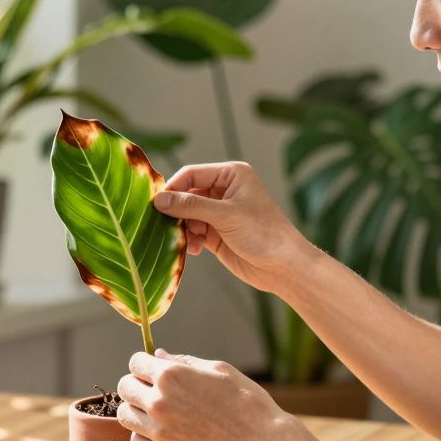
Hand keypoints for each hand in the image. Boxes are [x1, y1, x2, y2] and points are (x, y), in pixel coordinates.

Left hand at [116, 348, 300, 440]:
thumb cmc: (246, 401)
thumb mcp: (218, 370)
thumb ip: (183, 361)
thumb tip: (158, 355)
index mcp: (171, 375)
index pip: (135, 362)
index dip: (144, 364)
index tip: (154, 371)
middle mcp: (158, 401)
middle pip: (124, 387)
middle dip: (137, 384)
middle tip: (154, 391)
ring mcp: (159, 430)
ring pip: (125, 414)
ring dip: (136, 409)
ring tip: (155, 411)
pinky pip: (135, 440)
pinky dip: (143, 434)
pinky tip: (161, 430)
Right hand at [154, 161, 307, 294]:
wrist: (283, 267)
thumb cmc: (263, 233)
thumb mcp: (226, 215)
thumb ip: (191, 206)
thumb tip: (159, 200)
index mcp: (231, 175)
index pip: (191, 174)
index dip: (174, 187)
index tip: (157, 204)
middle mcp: (224, 190)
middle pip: (186, 195)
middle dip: (177, 211)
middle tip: (167, 226)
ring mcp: (219, 213)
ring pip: (186, 215)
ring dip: (182, 228)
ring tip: (187, 241)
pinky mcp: (216, 233)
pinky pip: (192, 232)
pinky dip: (188, 240)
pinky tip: (194, 250)